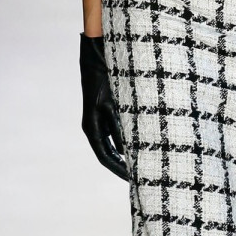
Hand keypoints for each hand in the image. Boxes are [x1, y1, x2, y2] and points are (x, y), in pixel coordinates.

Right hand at [80, 33, 128, 179]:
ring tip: (144, 164)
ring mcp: (100, 120)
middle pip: (109, 154)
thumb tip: (130, 150)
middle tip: (141, 177)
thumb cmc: (104, 78)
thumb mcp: (114, 104)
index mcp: (91, 127)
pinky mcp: (108, 111)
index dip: (118, 169)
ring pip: (114, 144)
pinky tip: (142, 144)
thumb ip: (121, 126)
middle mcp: (94, 126)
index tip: (132, 179)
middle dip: (123, 166)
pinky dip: (129, 139)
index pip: (105, 157)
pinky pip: (118, 132)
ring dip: (127, 154)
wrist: (98, 55)